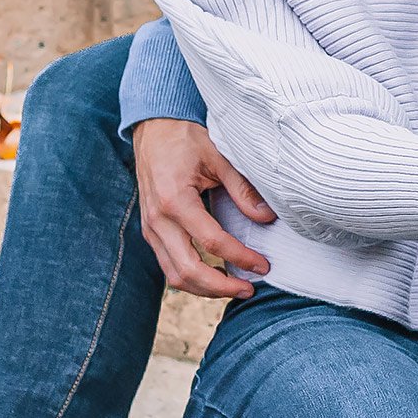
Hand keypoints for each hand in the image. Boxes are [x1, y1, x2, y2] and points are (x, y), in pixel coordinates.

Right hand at [134, 118, 276, 299]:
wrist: (153, 128)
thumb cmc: (186, 138)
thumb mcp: (219, 157)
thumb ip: (242, 188)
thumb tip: (267, 217)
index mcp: (175, 200)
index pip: (212, 242)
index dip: (241, 258)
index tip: (263, 266)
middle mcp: (158, 220)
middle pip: (188, 270)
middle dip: (221, 287)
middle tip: (249, 289)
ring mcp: (151, 228)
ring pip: (174, 275)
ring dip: (205, 288)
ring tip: (234, 288)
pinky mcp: (151, 230)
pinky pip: (167, 265)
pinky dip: (191, 277)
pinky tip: (214, 275)